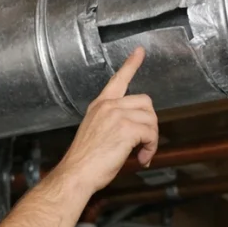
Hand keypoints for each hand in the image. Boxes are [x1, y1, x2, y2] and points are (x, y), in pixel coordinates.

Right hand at [56, 46, 158, 194]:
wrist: (76, 174)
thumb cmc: (84, 162)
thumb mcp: (96, 133)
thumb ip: (113, 124)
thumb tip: (135, 132)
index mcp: (100, 106)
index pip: (118, 79)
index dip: (131, 64)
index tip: (139, 52)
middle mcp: (108, 106)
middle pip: (145, 102)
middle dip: (150, 124)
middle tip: (144, 144)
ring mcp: (117, 115)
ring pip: (151, 120)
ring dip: (151, 140)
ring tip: (141, 155)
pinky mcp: (126, 128)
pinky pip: (150, 134)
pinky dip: (150, 148)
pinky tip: (141, 159)